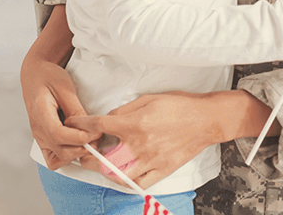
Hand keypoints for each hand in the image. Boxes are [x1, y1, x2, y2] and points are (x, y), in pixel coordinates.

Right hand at [20, 55, 98, 168]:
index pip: (58, 135)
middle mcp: (38, 130)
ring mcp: (40, 137)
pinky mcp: (45, 139)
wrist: (35, 76)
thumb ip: (75, 109)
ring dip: (76, 154)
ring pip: (57, 159)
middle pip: (60, 152)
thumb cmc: (49, 78)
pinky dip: (68, 155)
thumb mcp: (65, 88)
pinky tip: (80, 142)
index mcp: (41, 114)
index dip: (79, 138)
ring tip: (90, 140)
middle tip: (98, 136)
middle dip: (82, 148)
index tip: (95, 132)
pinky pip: (54, 156)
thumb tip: (87, 126)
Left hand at [66, 89, 267, 189]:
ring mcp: (151, 161)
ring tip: (101, 165)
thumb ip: (126, 109)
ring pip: (117, 175)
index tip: (75, 124)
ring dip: (104, 171)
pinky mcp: (162, 170)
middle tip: (84, 152)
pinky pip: (138, 184)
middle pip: (103, 159)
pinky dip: (126, 182)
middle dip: (88, 157)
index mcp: (136, 124)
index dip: (82, 125)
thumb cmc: (181, 105)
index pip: (100, 126)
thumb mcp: (150, 98)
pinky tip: (122, 175)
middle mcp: (140, 145)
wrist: (207, 119)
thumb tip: (108, 118)